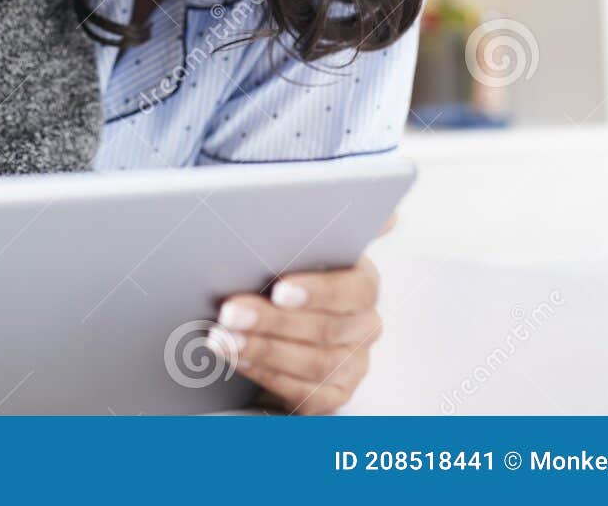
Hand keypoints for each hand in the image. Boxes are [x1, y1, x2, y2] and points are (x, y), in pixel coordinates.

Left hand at [214, 212, 394, 414]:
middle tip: (230, 311)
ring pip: (314, 363)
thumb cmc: (281, 270)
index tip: (279, 289)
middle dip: (273, 321)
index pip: (354, 287)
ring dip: (263, 349)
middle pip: (327, 329)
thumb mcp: (297, 239)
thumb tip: (384, 212)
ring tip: (223, 337)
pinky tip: (237, 357)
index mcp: (363, 279)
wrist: (271, 312)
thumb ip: (329, 217)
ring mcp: (353, 362)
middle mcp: (365, 323)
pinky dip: (267, 375)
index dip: (318, 291)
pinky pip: (305, 394)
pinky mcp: (334, 394)